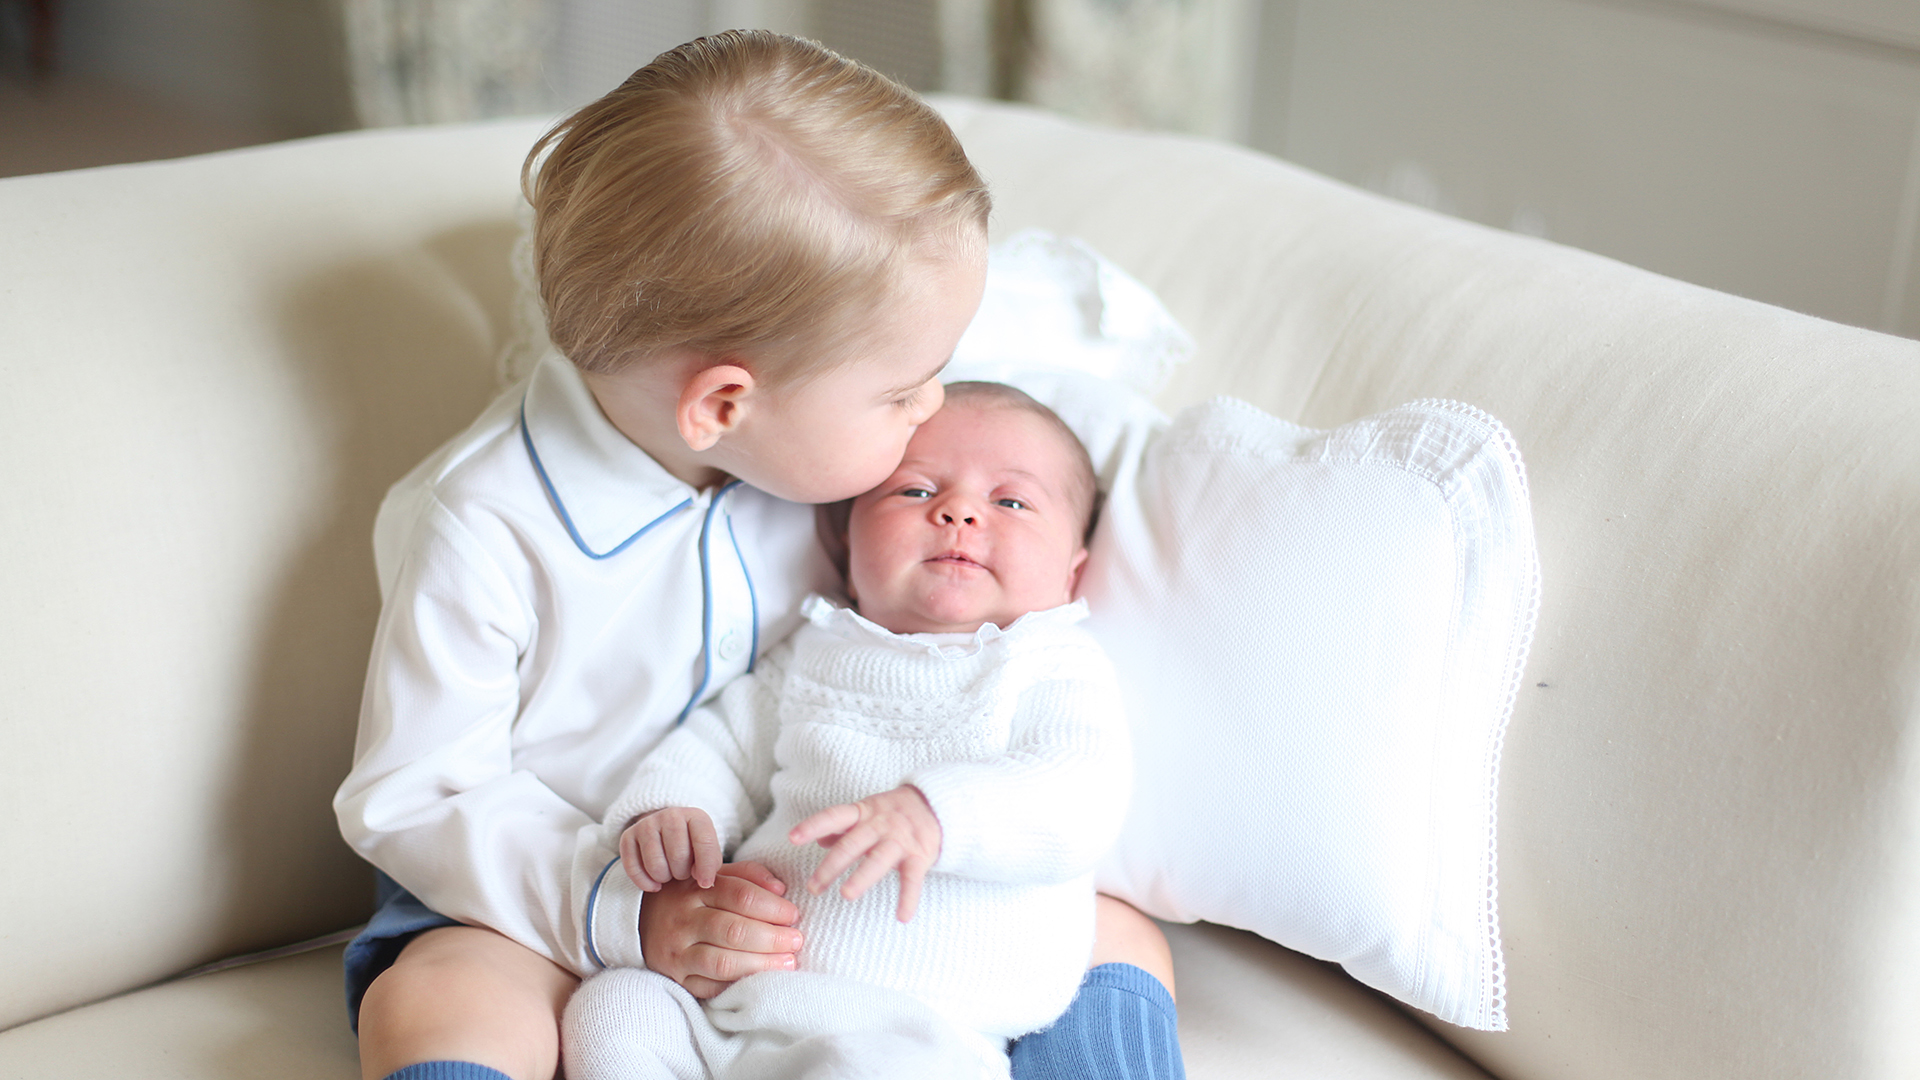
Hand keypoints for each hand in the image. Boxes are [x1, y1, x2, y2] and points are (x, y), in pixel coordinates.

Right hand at [620, 806, 721, 890]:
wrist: (665, 832)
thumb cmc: (691, 846)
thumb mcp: (707, 850)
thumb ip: (711, 864)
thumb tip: (703, 880)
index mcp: (695, 816)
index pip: (704, 842)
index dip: (706, 867)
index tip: (705, 883)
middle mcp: (670, 815)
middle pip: (678, 856)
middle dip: (682, 873)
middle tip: (682, 872)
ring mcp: (647, 824)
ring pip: (655, 865)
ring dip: (664, 878)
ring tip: (669, 874)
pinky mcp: (628, 836)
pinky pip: (633, 869)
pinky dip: (645, 882)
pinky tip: (654, 883)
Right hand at [638, 862, 802, 998]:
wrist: (637, 922)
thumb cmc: (689, 896)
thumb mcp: (712, 876)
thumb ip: (747, 875)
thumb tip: (780, 888)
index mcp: (695, 889)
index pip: (740, 896)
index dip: (773, 906)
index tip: (793, 914)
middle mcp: (683, 920)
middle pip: (734, 930)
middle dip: (772, 937)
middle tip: (797, 940)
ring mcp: (678, 952)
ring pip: (723, 962)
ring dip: (761, 964)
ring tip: (788, 962)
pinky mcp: (676, 979)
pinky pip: (711, 987)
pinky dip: (739, 985)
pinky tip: (760, 980)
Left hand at [788, 785, 941, 921]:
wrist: (937, 805)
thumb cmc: (893, 813)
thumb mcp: (867, 811)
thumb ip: (843, 825)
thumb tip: (818, 840)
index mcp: (863, 812)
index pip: (834, 817)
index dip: (813, 826)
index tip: (792, 838)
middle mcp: (880, 825)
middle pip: (852, 845)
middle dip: (831, 866)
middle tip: (813, 888)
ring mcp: (900, 840)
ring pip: (878, 860)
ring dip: (862, 877)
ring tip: (846, 895)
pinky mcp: (919, 856)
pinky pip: (913, 879)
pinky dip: (908, 898)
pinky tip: (902, 917)